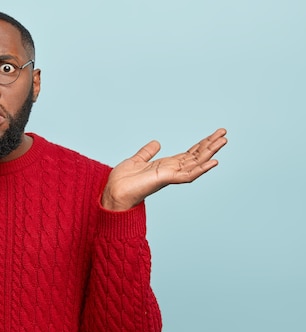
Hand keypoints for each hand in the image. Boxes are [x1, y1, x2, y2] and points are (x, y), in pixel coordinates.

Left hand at [101, 128, 227, 210]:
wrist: (113, 192)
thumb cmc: (122, 180)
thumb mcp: (137, 160)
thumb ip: (147, 152)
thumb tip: (157, 142)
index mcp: (165, 166)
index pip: (188, 154)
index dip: (201, 145)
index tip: (213, 135)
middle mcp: (171, 171)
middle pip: (196, 157)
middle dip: (210, 145)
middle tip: (224, 133)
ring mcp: (170, 175)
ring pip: (196, 163)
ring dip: (210, 152)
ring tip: (223, 141)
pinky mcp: (166, 179)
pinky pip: (188, 174)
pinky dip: (201, 168)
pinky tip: (213, 162)